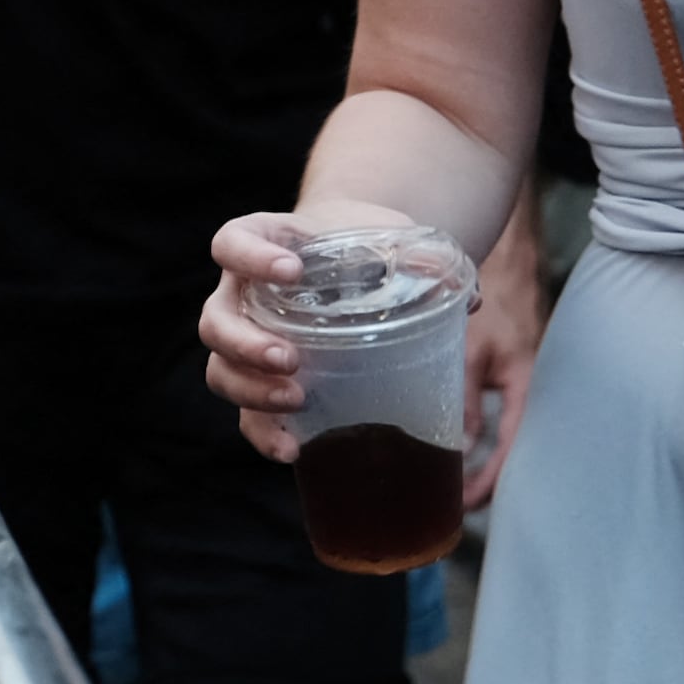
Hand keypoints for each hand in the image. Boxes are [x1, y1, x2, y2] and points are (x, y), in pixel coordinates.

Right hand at [201, 203, 423, 459]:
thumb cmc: (363, 242)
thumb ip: (425, 258)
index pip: (233, 242)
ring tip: (296, 400)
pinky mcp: (260, 381)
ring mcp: (245, 339)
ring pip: (221, 369)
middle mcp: (240, 292)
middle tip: (289, 359)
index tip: (289, 270)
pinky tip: (292, 449)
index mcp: (263, 242)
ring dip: (250, 390)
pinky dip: (264, 433)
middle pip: (216, 320)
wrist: (351, 256)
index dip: (250, 256)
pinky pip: (245, 413)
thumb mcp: (391, 235)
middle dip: (246, 345)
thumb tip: (467, 298)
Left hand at [465, 210, 544, 505]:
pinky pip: (498, 406)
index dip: (489, 480)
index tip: (466, 503)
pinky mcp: (508, 361)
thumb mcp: (470, 349)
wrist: (510, 250)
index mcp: (525, 382)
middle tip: (456, 502)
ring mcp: (519, 371)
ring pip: (503, 427)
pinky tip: (456, 432)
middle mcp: (527, 382)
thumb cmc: (491, 294)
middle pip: (511, 444)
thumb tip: (455, 446)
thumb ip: (463, 397)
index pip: (511, 447)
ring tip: (452, 478)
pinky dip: (481, 426)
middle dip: (485, 476)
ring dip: (481, 454)